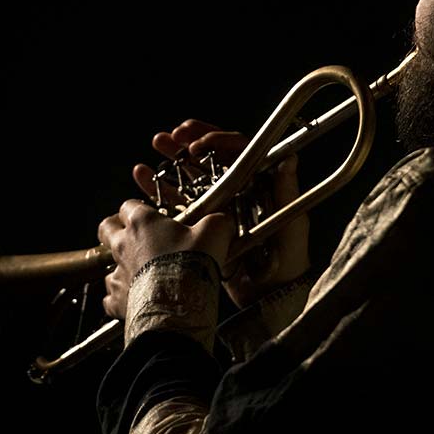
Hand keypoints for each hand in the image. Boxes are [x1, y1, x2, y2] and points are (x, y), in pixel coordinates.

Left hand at [98, 198, 232, 319]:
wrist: (178, 304)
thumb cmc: (192, 264)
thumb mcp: (214, 233)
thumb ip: (217, 221)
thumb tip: (223, 220)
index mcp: (142, 222)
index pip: (128, 205)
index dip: (138, 208)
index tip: (151, 215)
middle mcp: (123, 244)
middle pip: (105, 229)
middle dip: (114, 230)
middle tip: (131, 236)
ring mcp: (117, 273)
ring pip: (108, 265)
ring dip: (120, 268)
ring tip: (139, 274)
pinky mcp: (116, 300)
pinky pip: (110, 297)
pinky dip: (120, 298)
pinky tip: (134, 299)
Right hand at [132, 120, 310, 309]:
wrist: (270, 298)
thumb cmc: (288, 262)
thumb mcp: (292, 226)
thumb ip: (287, 192)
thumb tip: (289, 159)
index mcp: (259, 184)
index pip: (238, 151)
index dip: (218, 141)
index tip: (197, 144)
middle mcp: (237, 191)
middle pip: (212, 157)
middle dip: (191, 141)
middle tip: (172, 135)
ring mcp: (217, 207)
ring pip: (192, 175)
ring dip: (173, 157)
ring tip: (157, 143)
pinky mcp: (200, 225)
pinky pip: (177, 202)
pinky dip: (158, 187)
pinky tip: (141, 175)